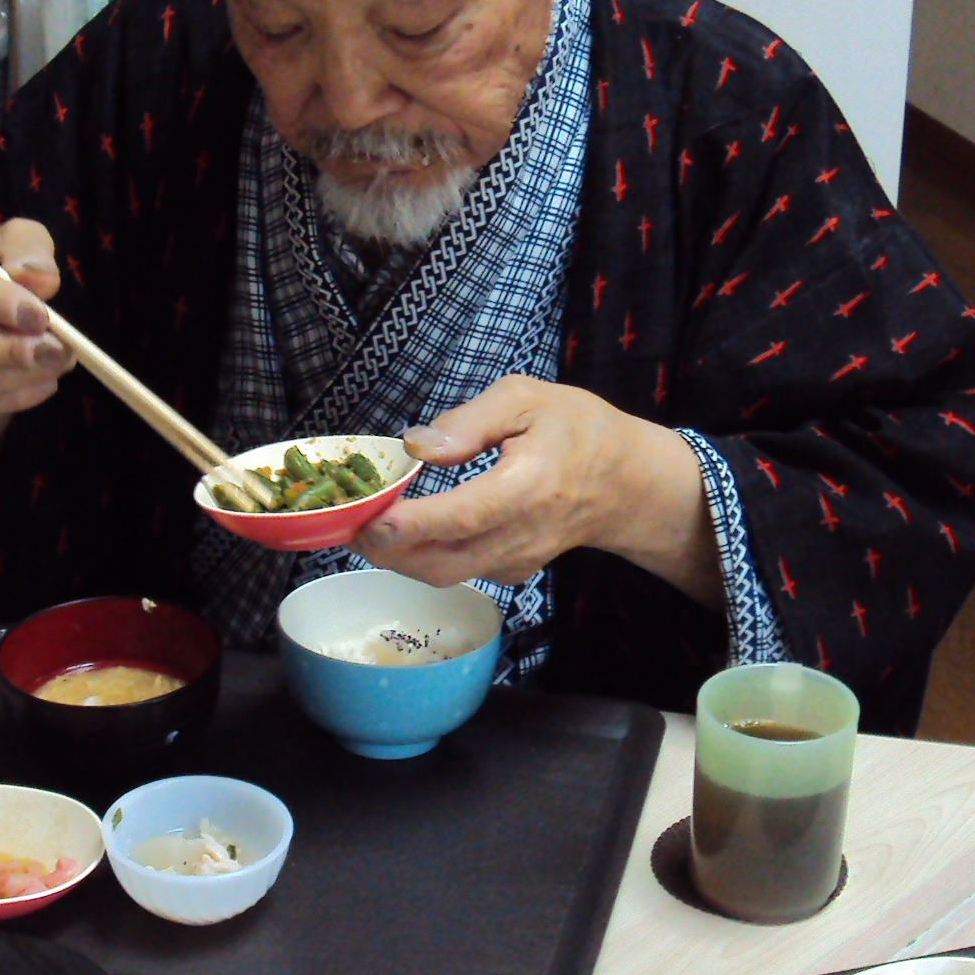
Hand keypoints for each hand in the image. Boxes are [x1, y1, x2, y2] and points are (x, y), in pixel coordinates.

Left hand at [354, 377, 719, 602]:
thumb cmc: (577, 430)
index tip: (371, 518)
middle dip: (388, 550)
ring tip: (363, 526)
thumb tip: (417, 446)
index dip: (413, 524)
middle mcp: (523, 534)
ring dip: (398, 558)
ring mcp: (519, 560)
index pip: (464, 516)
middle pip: (443, 562)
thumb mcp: (527, 398)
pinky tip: (401, 533)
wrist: (626, 482)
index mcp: (529, 486)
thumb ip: (470, 420)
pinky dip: (422, 559)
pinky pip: (460, 573)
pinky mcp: (513, 572)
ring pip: (446, 575)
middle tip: (347, 524)